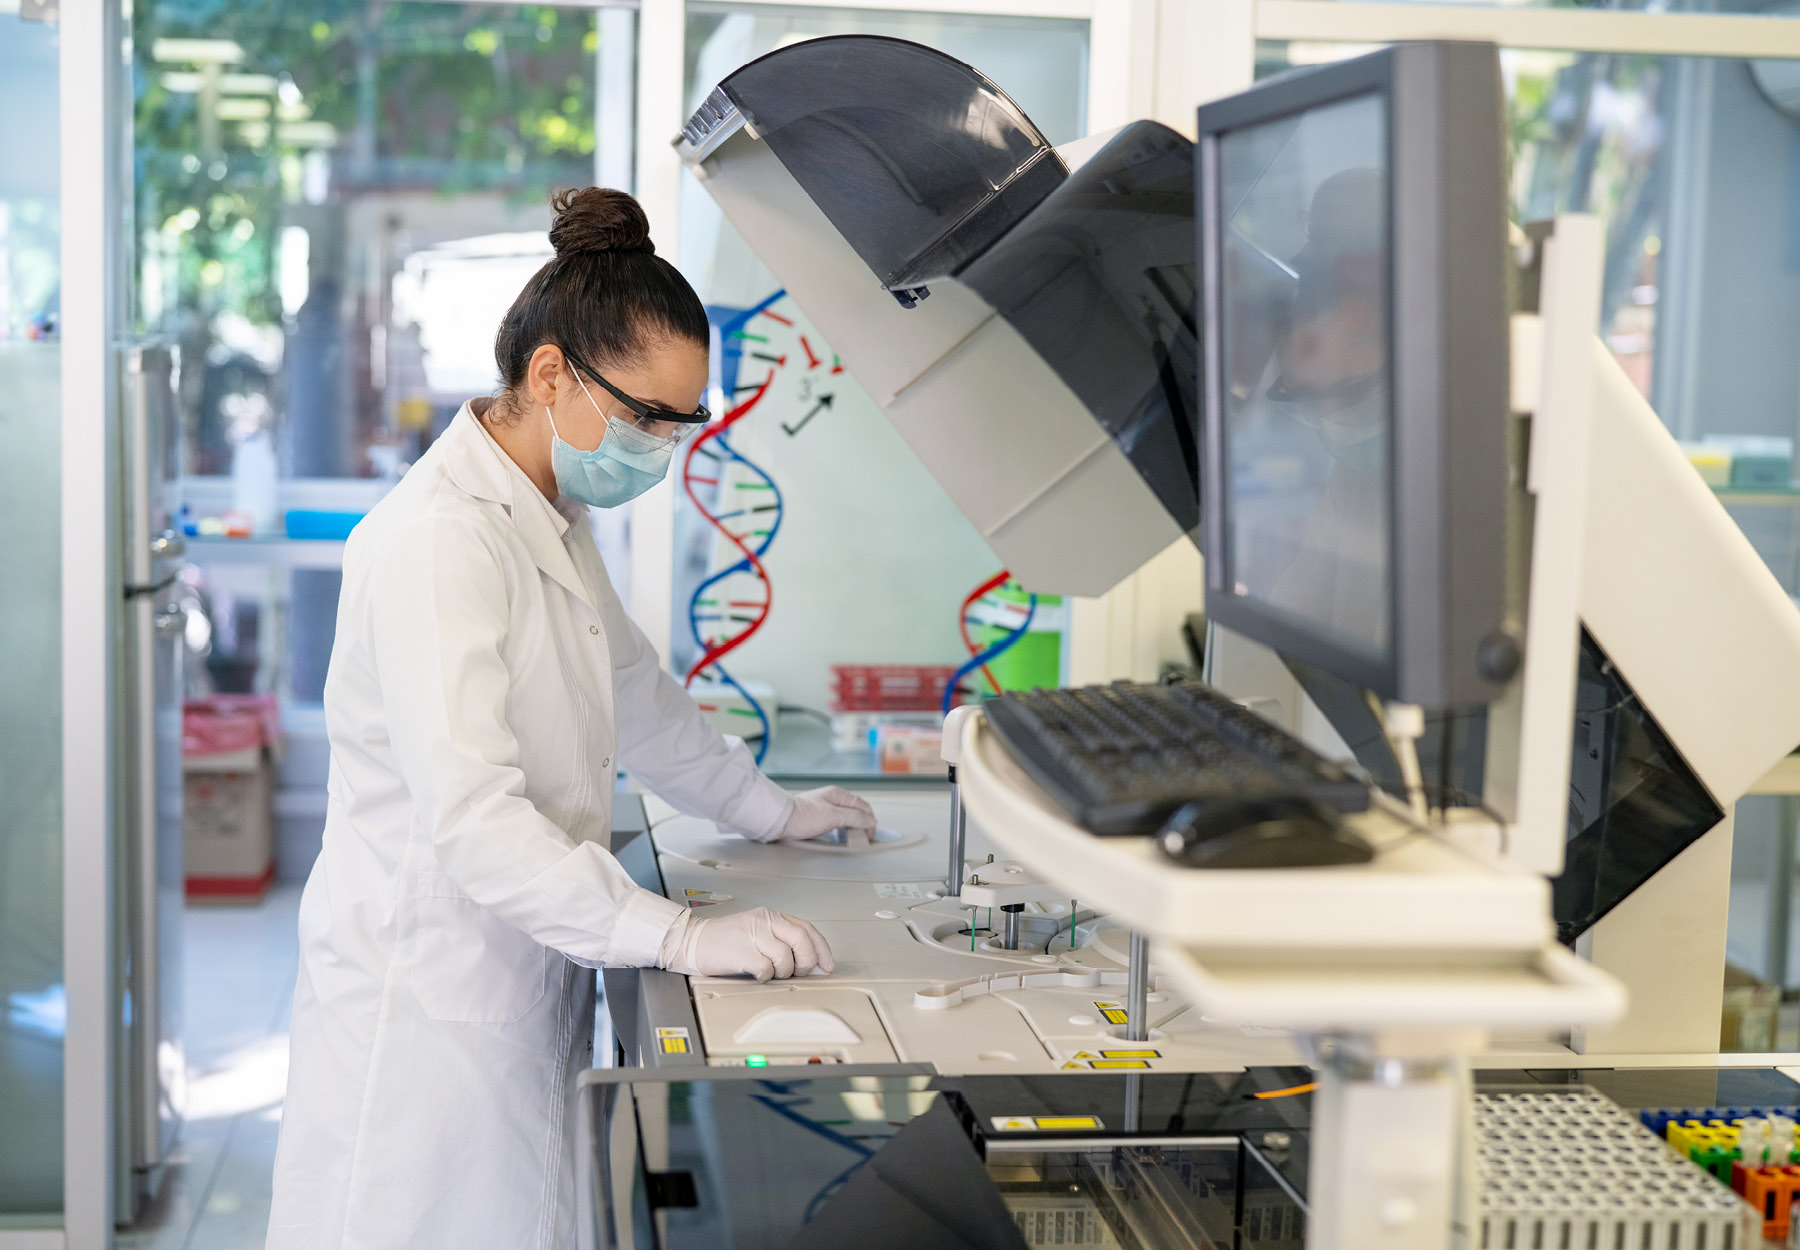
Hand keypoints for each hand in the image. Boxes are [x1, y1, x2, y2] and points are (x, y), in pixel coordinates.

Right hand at [658, 906, 834, 980]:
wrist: (692, 941)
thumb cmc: (723, 940)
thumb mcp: (755, 931)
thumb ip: (780, 939)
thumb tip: (807, 960)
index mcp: (770, 916)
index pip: (806, 929)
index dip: (821, 949)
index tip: (826, 965)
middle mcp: (764, 922)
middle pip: (802, 942)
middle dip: (806, 963)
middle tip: (798, 973)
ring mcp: (754, 936)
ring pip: (787, 959)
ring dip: (782, 972)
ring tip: (769, 971)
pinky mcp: (744, 952)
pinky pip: (767, 970)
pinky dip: (765, 976)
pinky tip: (755, 973)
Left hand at [778, 785, 876, 841]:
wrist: (781, 821)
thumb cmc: (802, 816)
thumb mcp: (833, 817)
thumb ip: (854, 817)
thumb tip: (871, 820)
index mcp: (838, 794)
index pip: (863, 805)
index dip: (870, 820)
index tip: (870, 834)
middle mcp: (833, 798)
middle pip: (856, 810)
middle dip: (863, 823)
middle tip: (865, 837)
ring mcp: (826, 807)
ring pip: (847, 815)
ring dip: (854, 825)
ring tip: (855, 837)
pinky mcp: (819, 816)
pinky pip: (838, 821)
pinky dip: (844, 828)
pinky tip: (842, 835)